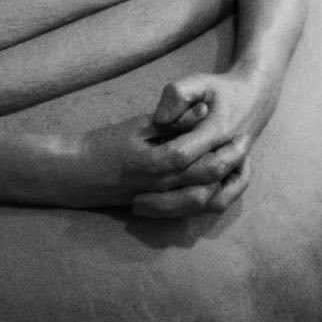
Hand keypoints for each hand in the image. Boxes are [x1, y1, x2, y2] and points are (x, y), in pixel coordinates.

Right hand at [70, 112, 244, 217]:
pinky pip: (189, 210)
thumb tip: (203, 111)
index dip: (223, 145)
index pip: (200, 157)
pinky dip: (208, 198)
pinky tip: (216, 183)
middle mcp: (162, 186)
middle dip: (230, 163)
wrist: (77, 174)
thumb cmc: (103, 144)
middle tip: (244, 146)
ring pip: (202, 200)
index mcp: (156, 162)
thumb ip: (171, 121)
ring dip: (224, 184)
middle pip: (207, 180)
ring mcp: (160, 201)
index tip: (238, 131)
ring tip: (236, 166)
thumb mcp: (137, 125)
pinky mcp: (157, 209)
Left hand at [127, 70, 274, 218]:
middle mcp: (229, 154)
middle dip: (166, 198)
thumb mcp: (198, 82)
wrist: (255, 97)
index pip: (184, 154)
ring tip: (148, 210)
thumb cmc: (220, 90)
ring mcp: (236, 168)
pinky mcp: (237, 176)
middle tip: (134, 201)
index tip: (134, 172)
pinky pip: (221, 201)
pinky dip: (198, 209)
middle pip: (198, 187)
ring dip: (180, 208)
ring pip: (211, 201)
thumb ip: (177, 95)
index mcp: (217, 129)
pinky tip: (173, 210)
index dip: (159, 166)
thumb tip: (159, 119)